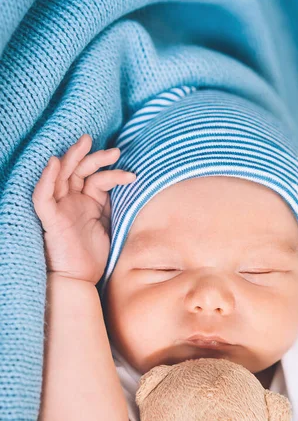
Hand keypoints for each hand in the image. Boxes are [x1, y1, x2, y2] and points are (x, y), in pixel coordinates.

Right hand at [32, 134, 135, 284]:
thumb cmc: (95, 254)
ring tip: (87, 142)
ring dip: (73, 157)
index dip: (112, 173)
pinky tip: (55, 164)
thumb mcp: (109, 223)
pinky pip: (43, 197)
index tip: (131, 175)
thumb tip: (127, 186)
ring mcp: (60, 208)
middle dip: (95, 157)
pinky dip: (47, 179)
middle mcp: (72, 200)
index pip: (97, 179)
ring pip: (61, 175)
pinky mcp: (50, 219)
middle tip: (115, 151)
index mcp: (87, 201)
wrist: (82, 278)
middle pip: (79, 171)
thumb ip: (113, 204)